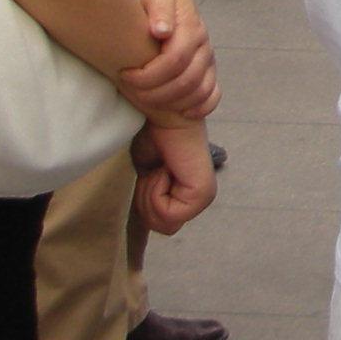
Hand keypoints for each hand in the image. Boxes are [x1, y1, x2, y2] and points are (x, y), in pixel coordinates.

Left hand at [118, 0, 220, 122]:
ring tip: (145, 99)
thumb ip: (159, 6)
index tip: (124, 74)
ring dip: (172, 103)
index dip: (149, 74)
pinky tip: (182, 112)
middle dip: (155, 92)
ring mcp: (207, 57)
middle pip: (187, 81)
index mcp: (190, 25)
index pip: (176, 61)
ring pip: (200, 91)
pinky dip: (200, 106)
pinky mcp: (206, 68)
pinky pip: (213, 94)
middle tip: (129, 89)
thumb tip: (161, 31)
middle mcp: (203, 43)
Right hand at [131, 120, 216, 234]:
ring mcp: (203, 196)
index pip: (161, 225)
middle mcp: (198, 197)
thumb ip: (143, 201)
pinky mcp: (202, 193)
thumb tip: (136, 224)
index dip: (142, 203)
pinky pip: (169, 214)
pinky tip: (164, 167)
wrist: (158, 111)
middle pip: (163, 228)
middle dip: (144, 202)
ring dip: (148, 195)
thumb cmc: (145, 135)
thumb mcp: (138, 175)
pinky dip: (155, 191)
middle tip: (150, 171)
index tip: (146, 173)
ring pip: (165, 225)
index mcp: (185, 195)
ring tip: (157, 167)